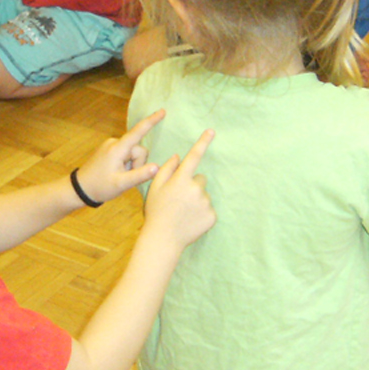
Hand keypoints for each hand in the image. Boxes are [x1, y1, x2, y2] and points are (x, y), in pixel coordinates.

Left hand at [75, 110, 165, 203]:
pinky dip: (126, 164)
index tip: (163, 111)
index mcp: (117, 148)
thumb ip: (140, 175)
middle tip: (126, 177)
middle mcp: (114, 143)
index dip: (152, 121)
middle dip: (137, 164)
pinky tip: (117, 173)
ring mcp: (110, 145)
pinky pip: (126, 154)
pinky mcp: (109, 149)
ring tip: (120, 176)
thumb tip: (157, 166)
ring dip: (132, 165)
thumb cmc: (100, 187)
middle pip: (138, 149)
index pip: (138, 132)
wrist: (80, 189)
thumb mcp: (122, 184)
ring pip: (133, 153)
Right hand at [141, 129, 214, 249]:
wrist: (164, 238)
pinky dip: (201, 213)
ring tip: (183, 212)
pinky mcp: (212, 216)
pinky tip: (190, 220)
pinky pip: (208, 209)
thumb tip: (178, 157)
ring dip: (196, 200)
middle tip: (179, 199)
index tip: (211, 131)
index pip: (194, 156)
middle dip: (192, 185)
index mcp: (181, 179)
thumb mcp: (155, 188)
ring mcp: (206, 202)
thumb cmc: (157, 212)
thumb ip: (166, 169)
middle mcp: (196, 188)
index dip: (203, 142)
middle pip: (200, 178)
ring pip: (204, 195)